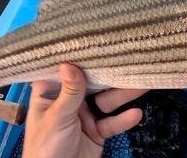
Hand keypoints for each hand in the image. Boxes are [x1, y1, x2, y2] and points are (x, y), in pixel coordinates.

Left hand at [23, 64, 146, 157]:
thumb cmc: (44, 149)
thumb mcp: (56, 118)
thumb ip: (69, 92)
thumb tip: (70, 64)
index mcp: (50, 93)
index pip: (65, 68)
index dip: (80, 55)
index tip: (96, 39)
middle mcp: (68, 101)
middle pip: (92, 82)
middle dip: (110, 73)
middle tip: (130, 58)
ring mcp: (84, 116)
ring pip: (107, 100)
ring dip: (124, 94)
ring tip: (142, 84)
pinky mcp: (97, 132)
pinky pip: (112, 123)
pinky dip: (124, 119)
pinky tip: (136, 114)